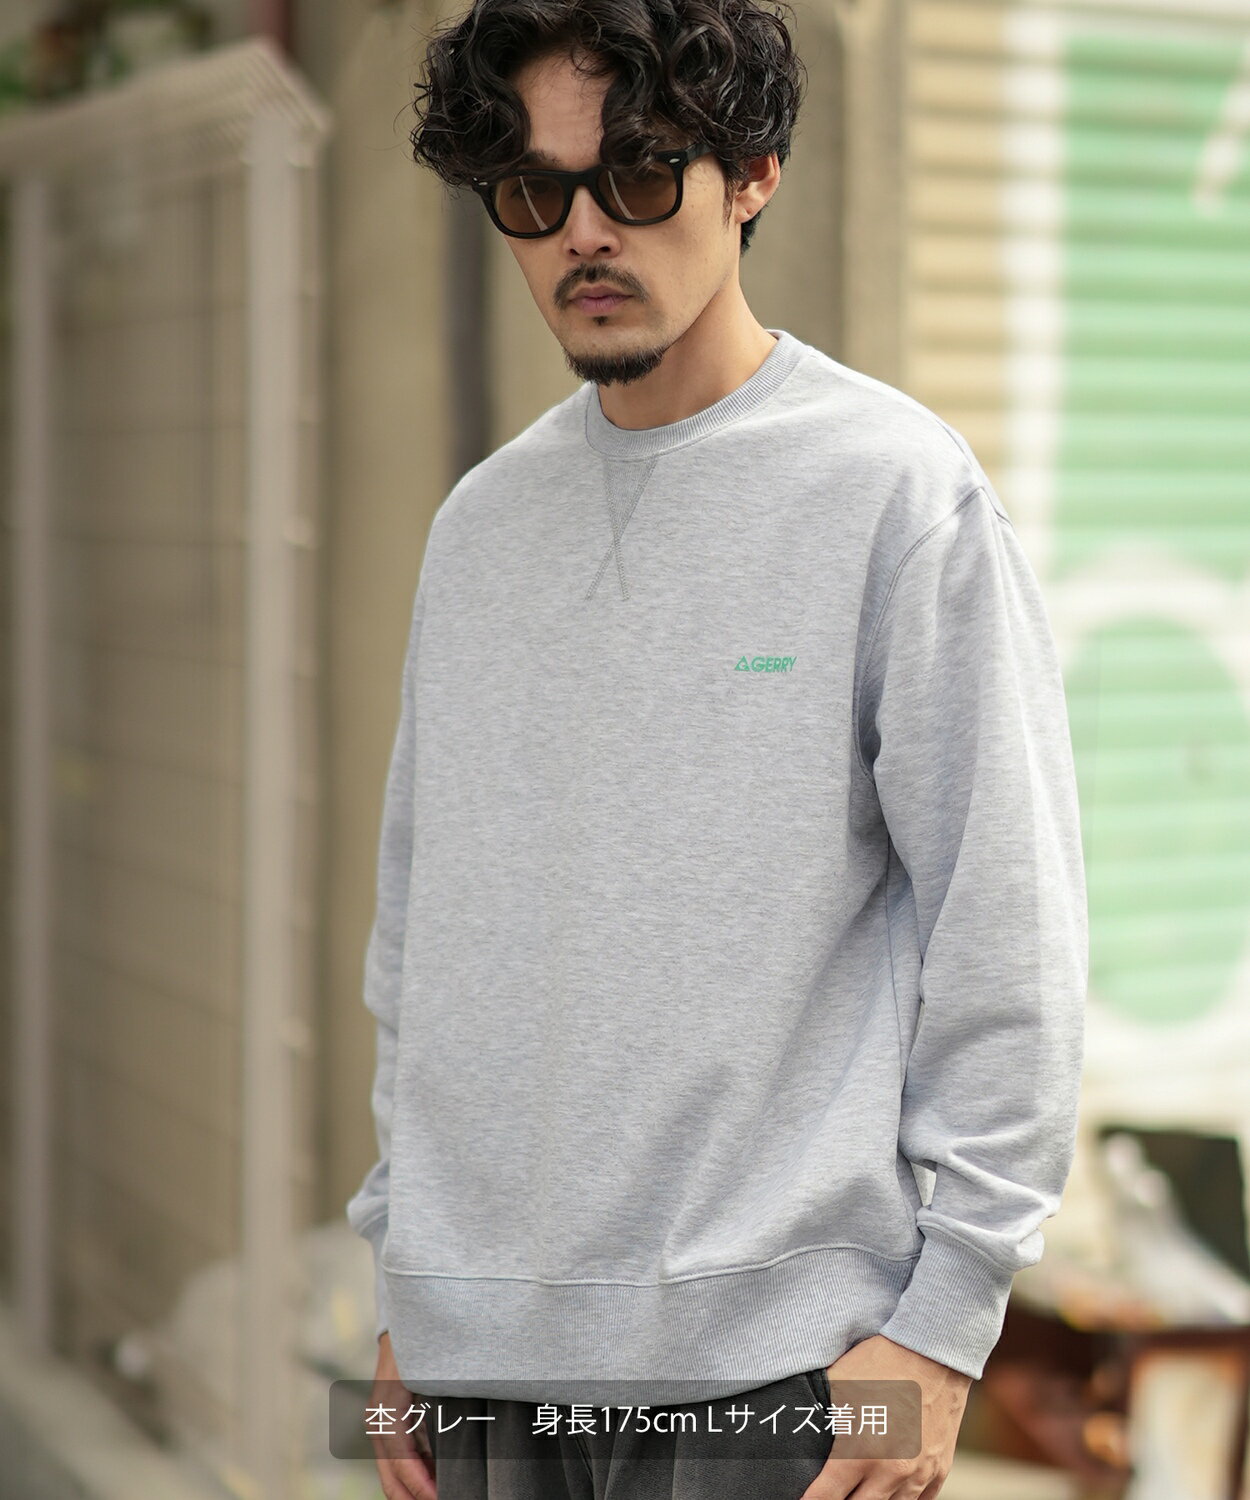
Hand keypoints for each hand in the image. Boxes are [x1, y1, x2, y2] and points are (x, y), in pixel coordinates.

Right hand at [369, 1331, 437, 1499]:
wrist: (405, 1320)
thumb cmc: (422, 1344)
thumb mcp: (433, 1374)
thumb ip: (441, 1407)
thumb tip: (462, 1445)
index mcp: (387, 1413)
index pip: (403, 1464)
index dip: (423, 1487)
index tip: (444, 1498)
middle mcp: (377, 1423)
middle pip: (391, 1480)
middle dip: (416, 1498)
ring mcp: (378, 1424)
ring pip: (392, 1475)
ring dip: (415, 1491)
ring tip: (447, 1494)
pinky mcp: (385, 1422)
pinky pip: (397, 1460)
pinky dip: (415, 1477)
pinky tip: (437, 1482)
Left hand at [799, 1334, 972, 1498]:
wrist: (932, 1351)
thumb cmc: (879, 1363)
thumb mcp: (838, 1387)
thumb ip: (820, 1417)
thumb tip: (797, 1426)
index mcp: (859, 1453)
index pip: (825, 1497)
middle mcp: (890, 1471)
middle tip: (830, 1494)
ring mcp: (919, 1474)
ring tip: (856, 1492)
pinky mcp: (940, 1469)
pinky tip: (887, 1494)